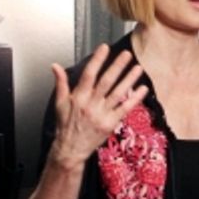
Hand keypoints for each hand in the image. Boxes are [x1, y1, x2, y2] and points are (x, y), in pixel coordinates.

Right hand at [48, 43, 147, 167]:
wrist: (70, 150)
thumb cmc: (66, 126)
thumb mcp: (59, 103)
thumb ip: (61, 83)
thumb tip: (55, 67)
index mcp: (78, 97)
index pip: (88, 74)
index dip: (97, 60)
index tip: (104, 48)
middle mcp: (91, 104)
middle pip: (106, 81)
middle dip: (117, 66)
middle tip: (126, 54)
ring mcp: (102, 114)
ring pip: (117, 93)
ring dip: (129, 79)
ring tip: (138, 68)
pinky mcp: (111, 123)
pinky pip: (125, 109)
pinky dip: (135, 99)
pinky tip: (143, 89)